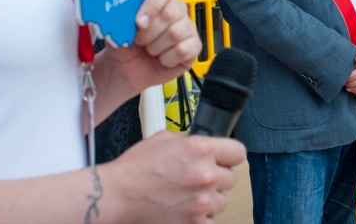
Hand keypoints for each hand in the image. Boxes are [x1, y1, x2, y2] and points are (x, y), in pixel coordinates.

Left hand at [105, 0, 201, 93]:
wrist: (127, 71)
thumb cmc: (124, 47)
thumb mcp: (116, 30)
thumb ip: (120, 18)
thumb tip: (123, 13)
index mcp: (156, 0)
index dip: (151, 5)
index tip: (138, 22)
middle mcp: (175, 10)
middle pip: (170, 13)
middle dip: (149, 32)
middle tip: (139, 40)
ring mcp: (187, 27)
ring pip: (176, 33)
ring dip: (156, 47)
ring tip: (149, 50)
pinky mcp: (194, 46)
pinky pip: (183, 50)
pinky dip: (167, 59)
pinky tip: (161, 58)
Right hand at [106, 131, 245, 222]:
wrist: (117, 197)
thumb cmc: (135, 169)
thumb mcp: (163, 140)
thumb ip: (189, 141)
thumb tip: (203, 145)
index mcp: (201, 149)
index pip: (238, 152)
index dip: (228, 156)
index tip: (224, 160)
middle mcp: (205, 175)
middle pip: (231, 178)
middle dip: (216, 178)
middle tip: (196, 179)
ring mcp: (201, 202)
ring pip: (222, 201)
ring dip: (208, 199)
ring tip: (186, 195)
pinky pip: (210, 220)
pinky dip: (200, 217)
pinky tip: (184, 209)